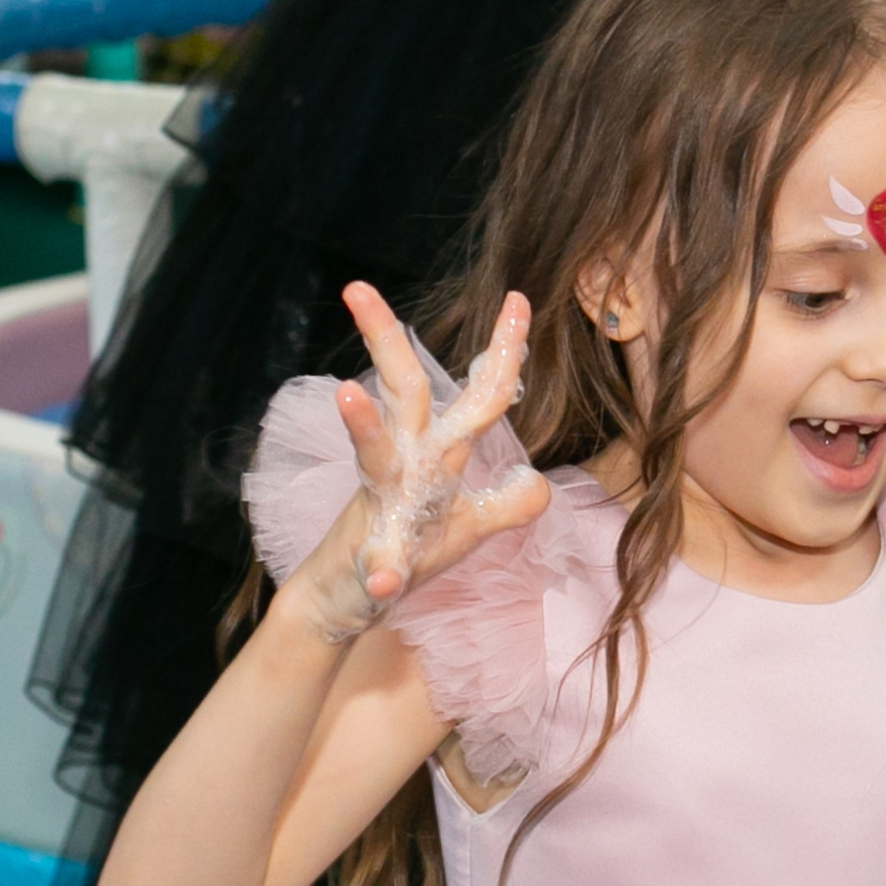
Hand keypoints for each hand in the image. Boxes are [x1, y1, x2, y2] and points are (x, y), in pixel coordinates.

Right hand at [291, 284, 551, 640]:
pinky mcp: (370, 554)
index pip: (477, 394)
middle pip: (404, 392)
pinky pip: (378, 559)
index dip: (500, 351)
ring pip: (373, 455)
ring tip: (347, 390)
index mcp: (439, 453)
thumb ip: (508, 504)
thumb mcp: (471, 527)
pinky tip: (383, 582)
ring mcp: (384, 505)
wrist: (349, 598)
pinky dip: (381, 570)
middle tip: (357, 286)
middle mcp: (408, 465)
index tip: (517, 298)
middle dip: (386, 340)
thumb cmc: (411, 551)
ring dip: (363, 426)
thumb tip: (538, 482)